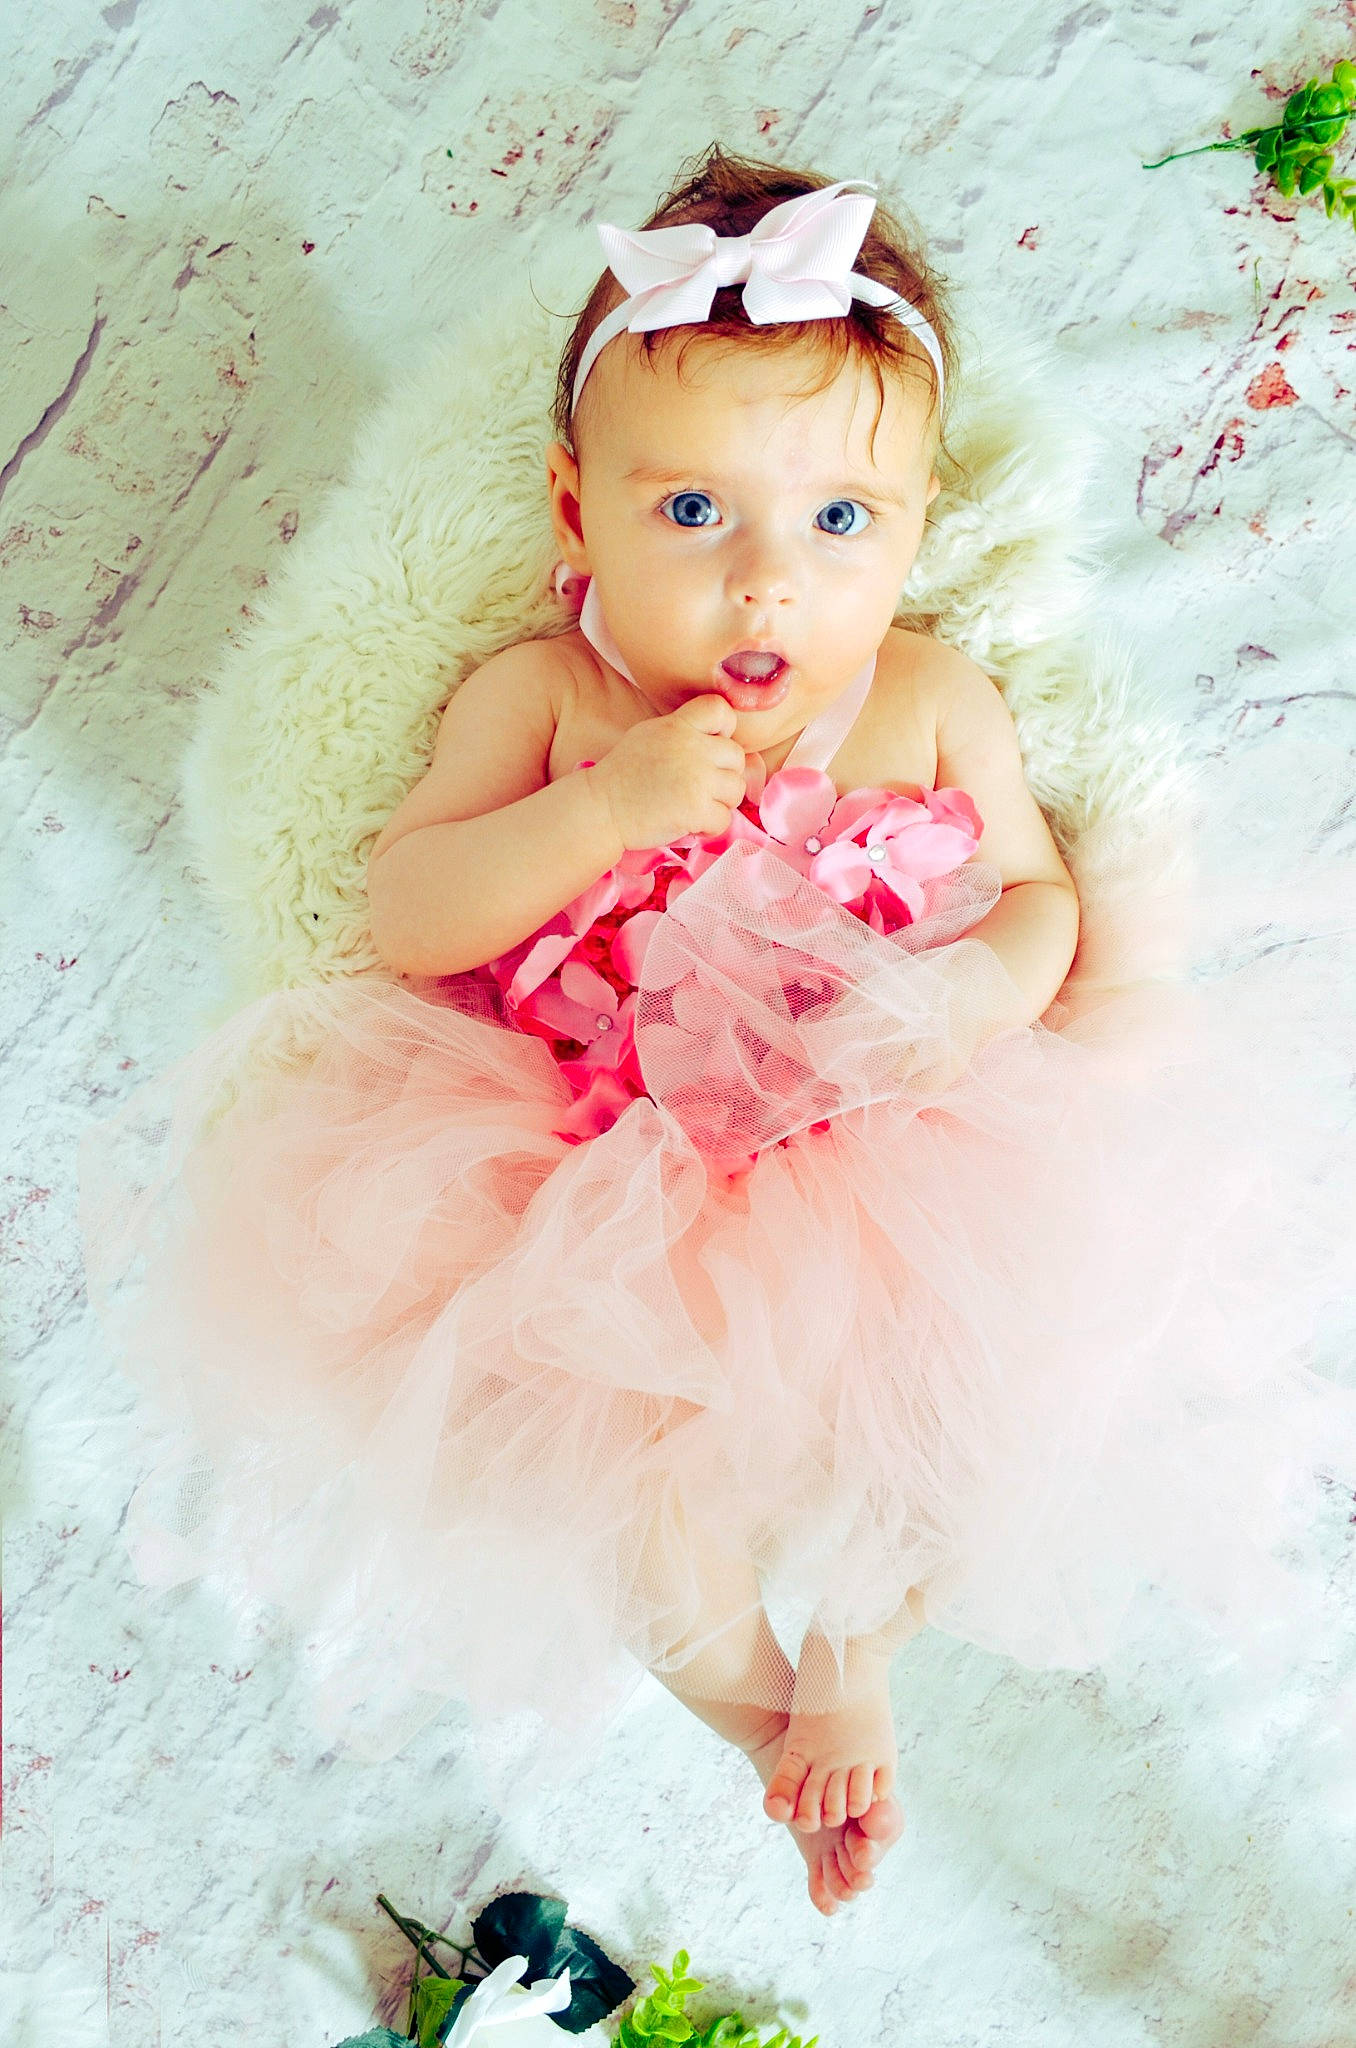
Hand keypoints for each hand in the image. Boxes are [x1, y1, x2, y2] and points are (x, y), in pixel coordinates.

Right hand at [584, 693, 750, 850]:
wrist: (601, 808)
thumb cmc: (624, 775)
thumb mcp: (651, 735)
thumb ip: (686, 733)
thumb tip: (726, 741)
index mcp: (678, 725)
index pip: (720, 710)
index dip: (725, 729)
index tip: (709, 747)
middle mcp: (691, 747)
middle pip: (736, 757)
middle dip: (724, 775)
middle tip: (699, 788)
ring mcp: (696, 778)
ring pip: (736, 790)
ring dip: (719, 803)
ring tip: (693, 806)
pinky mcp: (695, 808)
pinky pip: (724, 819)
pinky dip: (709, 827)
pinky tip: (689, 824)